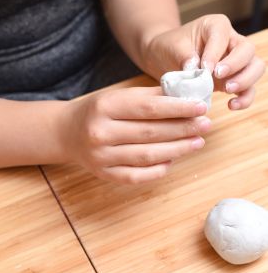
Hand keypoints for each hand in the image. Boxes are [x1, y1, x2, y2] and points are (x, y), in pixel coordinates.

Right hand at [62, 86, 210, 183]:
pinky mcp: (103, 173)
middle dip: (183, 128)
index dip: (177, 108)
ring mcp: (101, 156)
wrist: (65, 132)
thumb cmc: (96, 111)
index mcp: (104, 106)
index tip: (200, 107)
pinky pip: (136, 175)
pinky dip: (158, 170)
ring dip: (177, 150)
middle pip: (150, 132)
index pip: (147, 108)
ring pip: (147, 156)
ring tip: (197, 142)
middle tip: (205, 125)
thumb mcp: (116, 96)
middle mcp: (100, 132)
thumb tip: (185, 98)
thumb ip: (148, 96)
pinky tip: (173, 160)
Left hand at [144, 14, 265, 109]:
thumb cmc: (170, 47)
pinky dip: (244, 98)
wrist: (165, 58)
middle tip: (218, 76)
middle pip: (247, 49)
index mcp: (215, 25)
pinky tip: (232, 105)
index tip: (204, 68)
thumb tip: (194, 69)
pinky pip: (248, 88)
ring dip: (245, 80)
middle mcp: (231, 41)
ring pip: (255, 67)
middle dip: (236, 65)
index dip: (215, 53)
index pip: (222, 36)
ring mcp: (236, 61)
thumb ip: (184, 56)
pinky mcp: (234, 79)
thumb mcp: (172, 47)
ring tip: (227, 90)